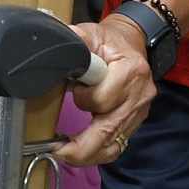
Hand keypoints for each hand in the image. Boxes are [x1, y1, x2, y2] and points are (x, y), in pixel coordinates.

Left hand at [55, 12, 156, 166]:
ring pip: (113, 146)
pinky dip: (97, 152)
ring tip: (65, 154)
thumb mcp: (92, 34)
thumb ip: (74, 40)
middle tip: (57, 151)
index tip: (75, 88)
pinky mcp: (135, 123)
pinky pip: (117, 146)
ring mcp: (139, 113)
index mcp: (130, 72)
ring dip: (87, 154)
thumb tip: (50, 45)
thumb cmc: (111, 42)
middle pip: (109, 131)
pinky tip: (81, 152)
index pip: (102, 99)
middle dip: (81, 148)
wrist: (133, 44)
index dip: (83, 98)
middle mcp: (138, 96)